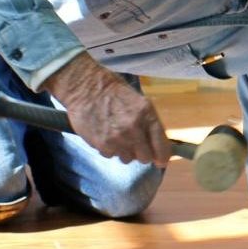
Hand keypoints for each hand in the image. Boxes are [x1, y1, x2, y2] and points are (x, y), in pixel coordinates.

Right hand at [39, 52, 172, 166]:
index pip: (161, 146)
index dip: (162, 157)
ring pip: (127, 159)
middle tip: (135, 145)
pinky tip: (105, 135)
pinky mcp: (102, 145)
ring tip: (117, 137)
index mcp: (147, 114)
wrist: (85, 88)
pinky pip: (111, 156)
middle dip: (141, 153)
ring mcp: (117, 139)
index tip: (160, 160)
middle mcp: (134, 129)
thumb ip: (149, 124)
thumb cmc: (114, 92)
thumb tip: (156, 147)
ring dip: (124, 151)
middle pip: (145, 158)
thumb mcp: (139, 102)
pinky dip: (109, 149)